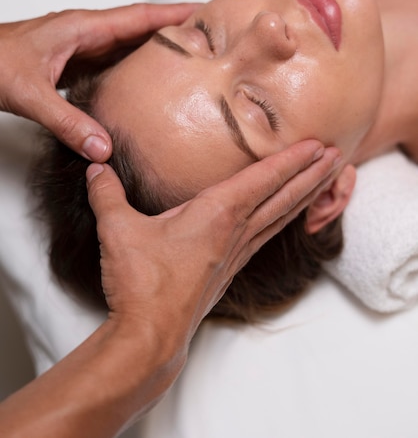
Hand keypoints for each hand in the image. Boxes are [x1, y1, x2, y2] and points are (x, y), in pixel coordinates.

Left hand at [0, 3, 196, 160]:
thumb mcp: (30, 94)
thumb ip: (68, 122)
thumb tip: (104, 148)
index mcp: (83, 28)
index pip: (139, 16)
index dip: (174, 13)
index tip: (205, 12)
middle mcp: (85, 33)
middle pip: (140, 28)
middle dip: (174, 30)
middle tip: (210, 39)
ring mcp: (79, 47)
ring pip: (127, 45)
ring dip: (156, 49)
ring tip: (189, 60)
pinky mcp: (72, 62)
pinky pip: (112, 62)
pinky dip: (133, 68)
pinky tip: (145, 84)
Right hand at [86, 140, 340, 357]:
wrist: (150, 335)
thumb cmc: (141, 282)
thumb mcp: (118, 229)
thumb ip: (107, 193)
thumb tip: (96, 167)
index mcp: (216, 215)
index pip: (262, 180)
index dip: (290, 159)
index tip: (315, 144)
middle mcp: (235, 232)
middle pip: (283, 197)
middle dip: (311, 174)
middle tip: (336, 154)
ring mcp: (236, 254)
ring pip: (280, 217)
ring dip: (305, 195)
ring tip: (327, 179)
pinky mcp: (230, 270)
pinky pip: (267, 237)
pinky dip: (285, 220)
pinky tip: (288, 218)